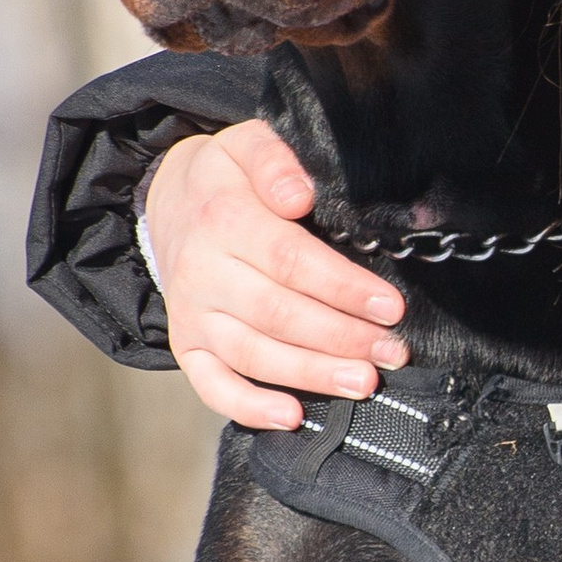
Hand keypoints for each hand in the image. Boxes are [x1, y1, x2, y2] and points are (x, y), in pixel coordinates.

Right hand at [146, 120, 406, 428]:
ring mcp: (192, 314)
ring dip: (311, 374)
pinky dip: (249, 406)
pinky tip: (293, 417)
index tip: (390, 306)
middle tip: (392, 352)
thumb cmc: (229, 179)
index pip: (290, 260)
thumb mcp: (248, 144)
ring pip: (253, 354)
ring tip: (362, 382)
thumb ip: (275, 160)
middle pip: (278, 314)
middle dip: (341, 337)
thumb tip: (298, 194)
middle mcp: (202, 273)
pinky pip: (211, 384)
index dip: (343, 288)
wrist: (170, 202)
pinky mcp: (187, 344)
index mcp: (224, 220)